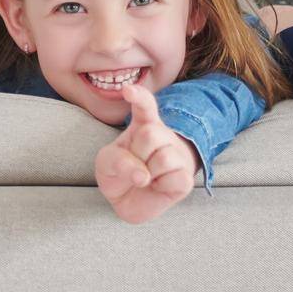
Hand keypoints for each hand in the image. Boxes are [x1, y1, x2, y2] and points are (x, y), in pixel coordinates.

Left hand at [94, 83, 199, 223]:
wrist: (129, 201)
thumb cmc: (119, 173)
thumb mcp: (106, 163)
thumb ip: (117, 162)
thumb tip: (143, 175)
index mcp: (142, 125)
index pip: (145, 105)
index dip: (139, 96)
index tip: (128, 90)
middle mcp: (163, 135)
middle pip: (150, 133)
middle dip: (136, 153)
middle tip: (134, 164)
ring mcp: (176, 155)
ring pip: (164, 157)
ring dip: (147, 173)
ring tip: (145, 177)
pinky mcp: (186, 177)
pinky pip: (177, 177)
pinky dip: (162, 186)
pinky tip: (158, 186)